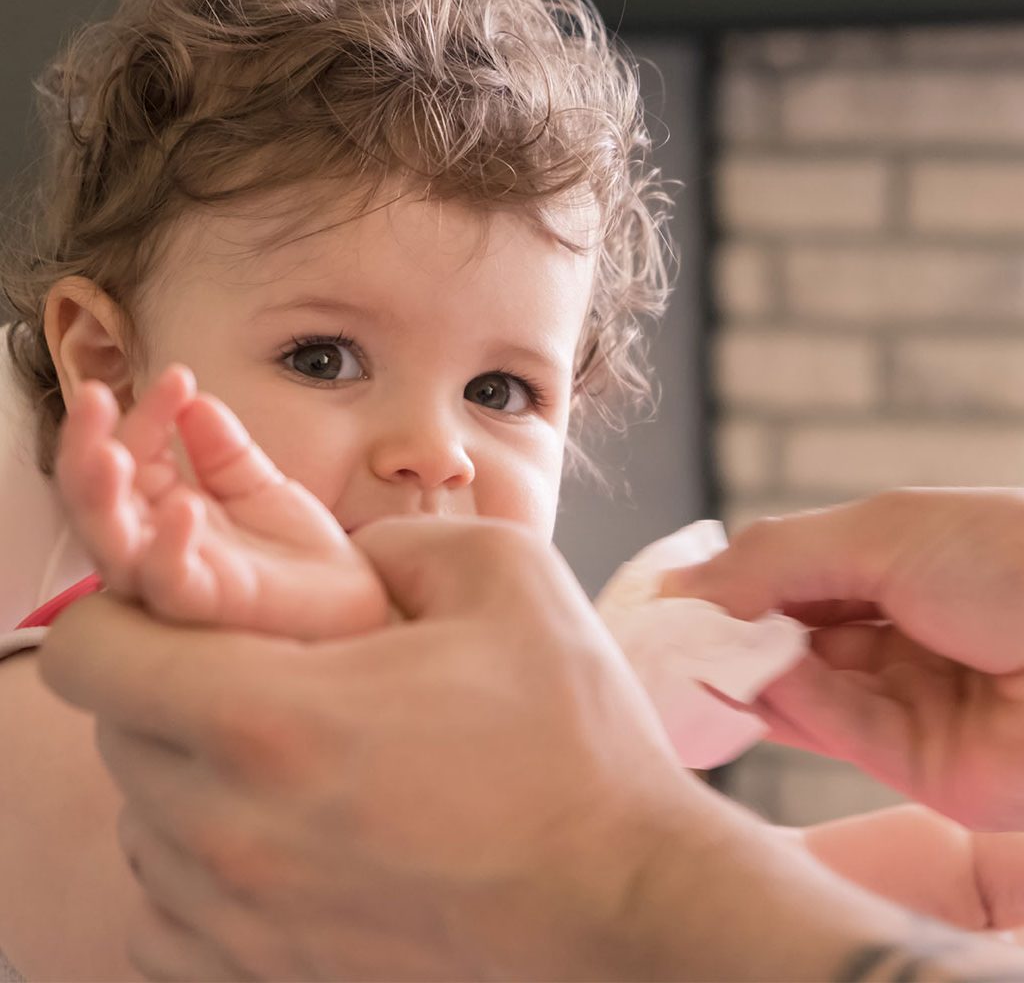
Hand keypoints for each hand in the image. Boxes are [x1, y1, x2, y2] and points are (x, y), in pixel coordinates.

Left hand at [39, 516, 1023, 980]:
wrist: (625, 897)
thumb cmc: (575, 740)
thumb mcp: (508, 576)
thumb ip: (395, 538)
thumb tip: (342, 556)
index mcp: (273, 718)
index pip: (90, 654)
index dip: (120, 609)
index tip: (180, 600)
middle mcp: (231, 833)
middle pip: (112, 735)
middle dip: (165, 682)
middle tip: (257, 666)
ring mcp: (245, 920)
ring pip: (137, 822)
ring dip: (184, 769)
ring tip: (283, 747)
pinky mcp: (272, 976)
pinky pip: (167, 912)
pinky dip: (198, 858)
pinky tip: (280, 827)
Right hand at [57, 365, 386, 638]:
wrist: (351, 602)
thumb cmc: (296, 551)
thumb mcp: (258, 485)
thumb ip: (224, 448)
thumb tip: (193, 399)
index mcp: (163, 508)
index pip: (130, 454)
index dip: (144, 414)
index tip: (178, 376)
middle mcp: (153, 544)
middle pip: (93, 498)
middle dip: (84, 445)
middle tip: (92, 395)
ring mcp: (174, 577)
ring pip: (110, 543)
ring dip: (101, 495)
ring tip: (111, 452)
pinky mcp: (206, 607)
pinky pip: (170, 583)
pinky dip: (170, 547)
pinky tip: (185, 507)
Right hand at [664, 488, 1023, 829]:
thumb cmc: (1012, 557)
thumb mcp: (877, 532)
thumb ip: (773, 559)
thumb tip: (682, 584)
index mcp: (891, 570)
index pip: (786, 583)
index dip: (725, 589)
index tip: (662, 599)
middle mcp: (894, 638)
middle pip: (786, 642)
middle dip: (724, 637)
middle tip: (658, 636)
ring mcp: (906, 703)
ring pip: (801, 691)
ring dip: (744, 673)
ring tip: (685, 657)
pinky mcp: (920, 766)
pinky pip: (835, 732)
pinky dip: (786, 707)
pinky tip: (744, 682)